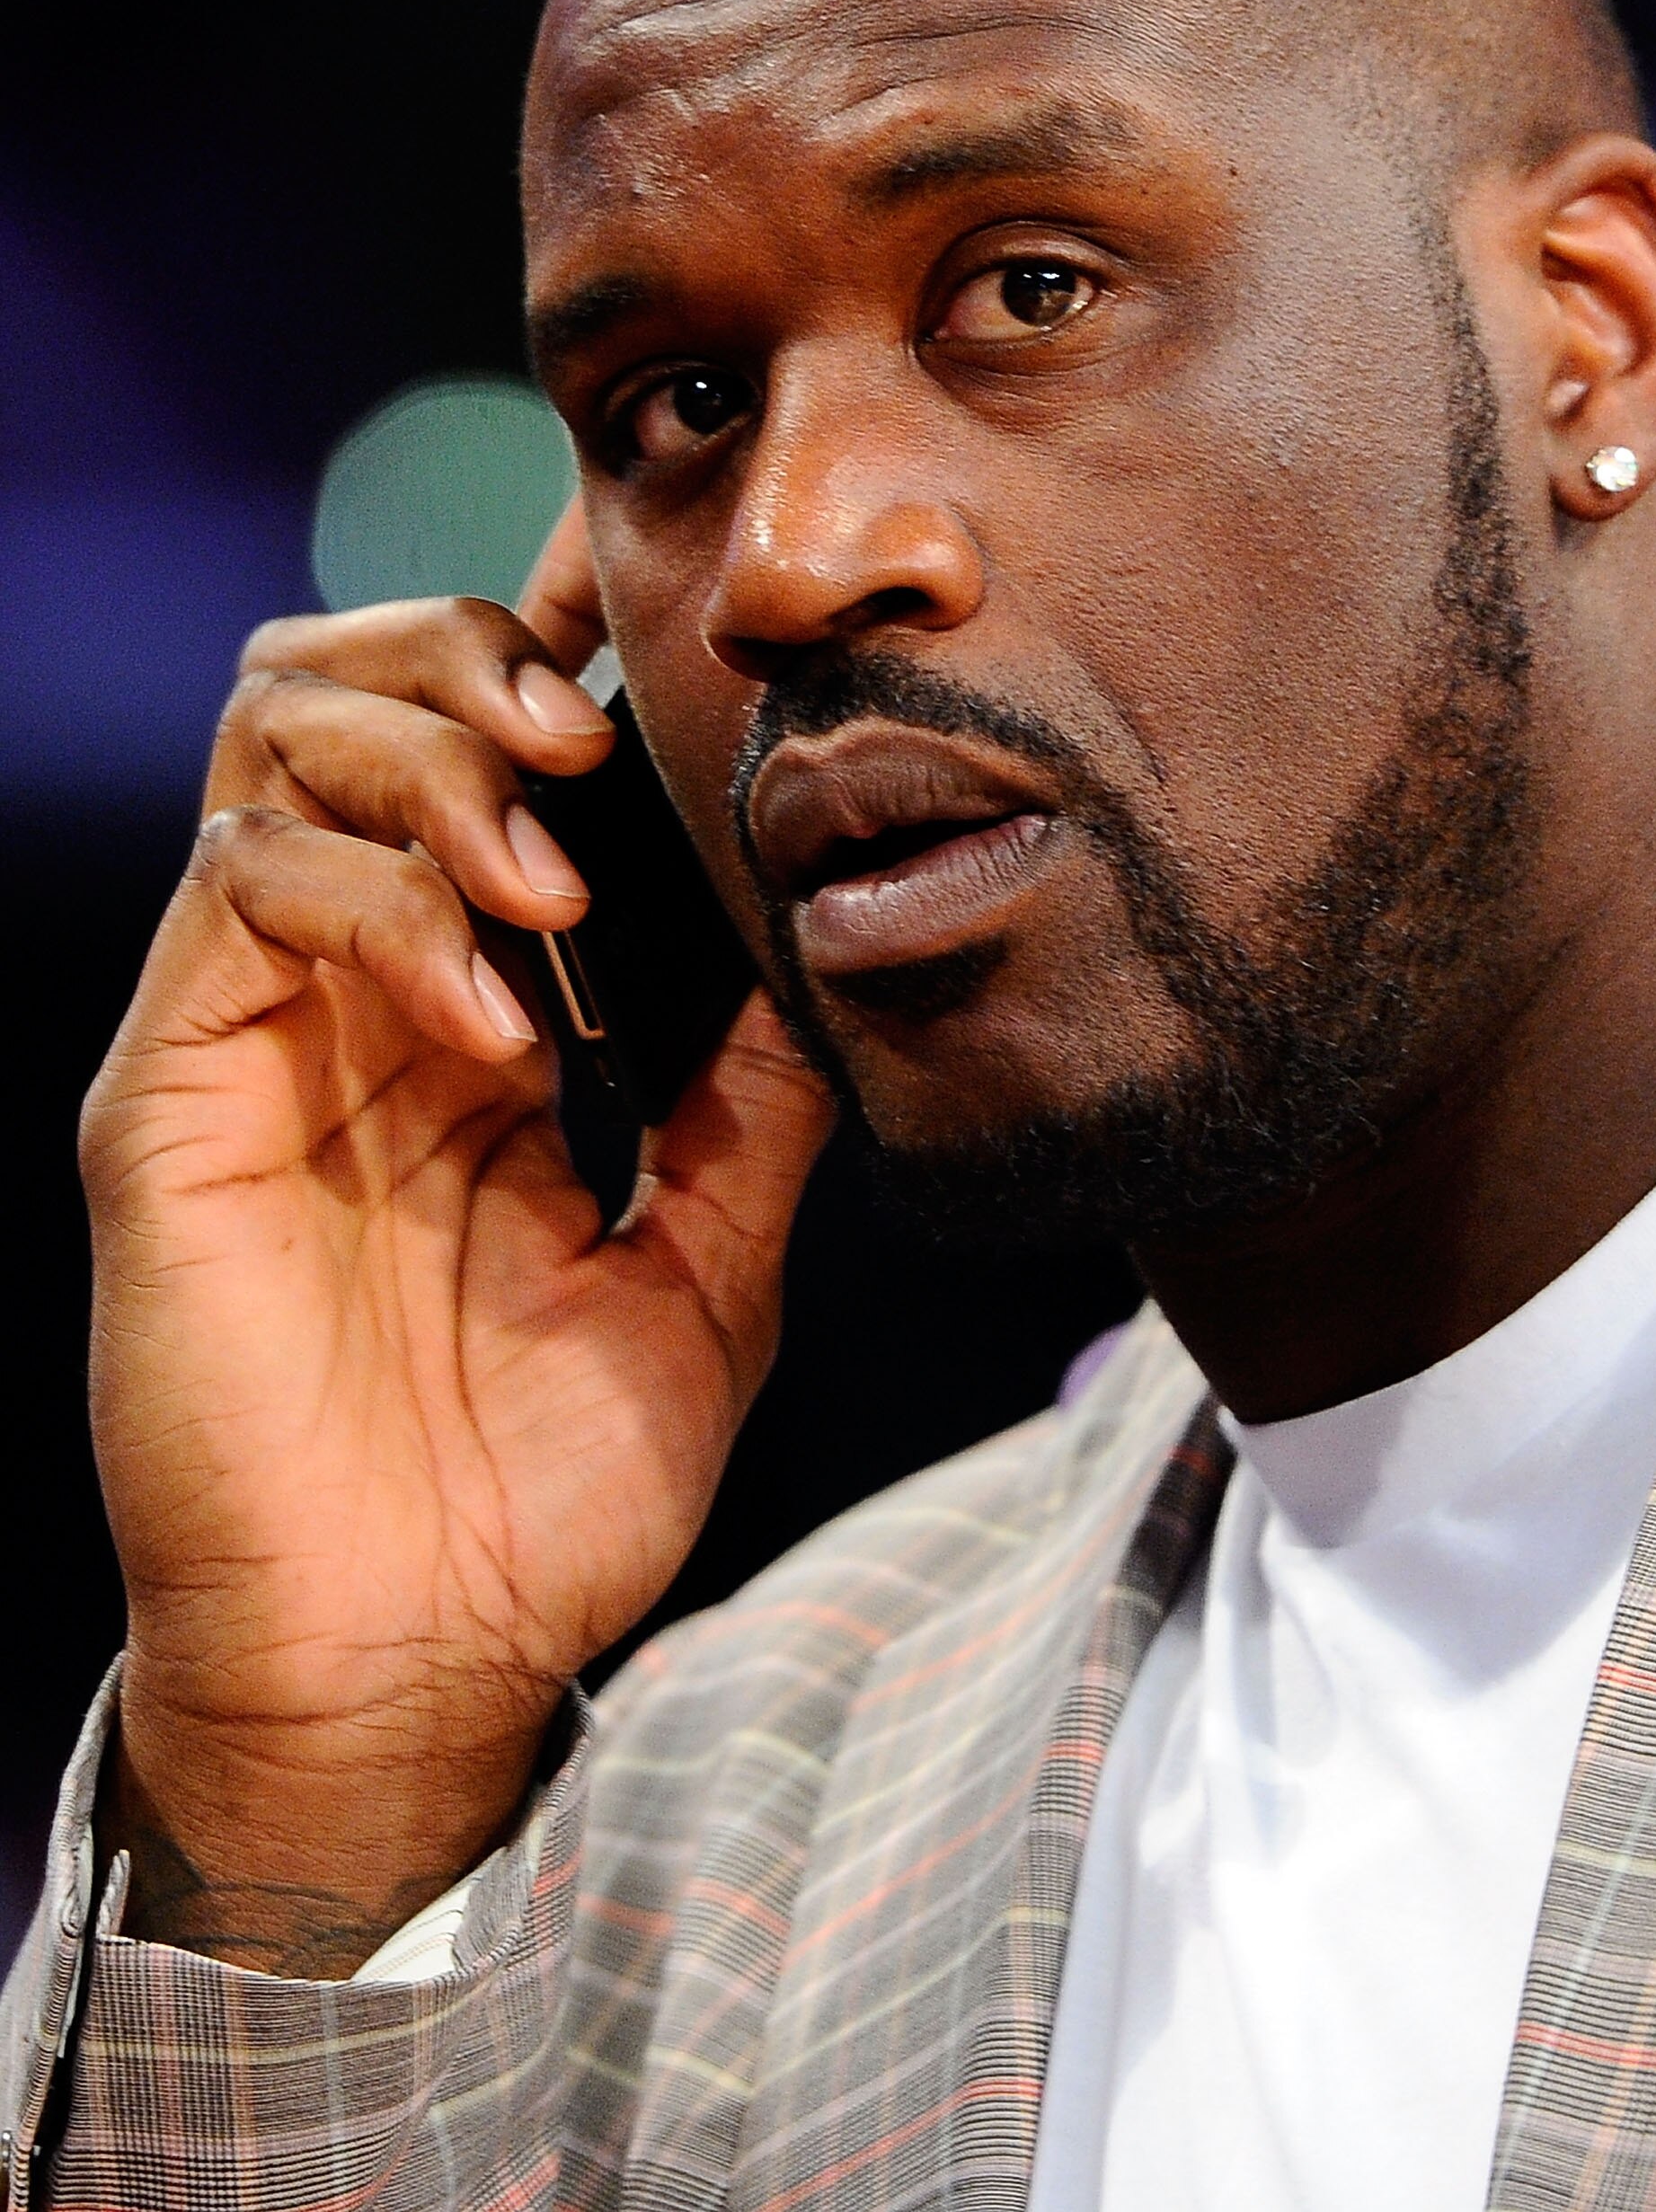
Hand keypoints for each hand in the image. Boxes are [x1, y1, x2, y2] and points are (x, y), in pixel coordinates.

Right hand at [82, 509, 831, 1971]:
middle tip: (585, 743)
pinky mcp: (166, 1093)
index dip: (539, 660)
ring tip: (547, 882)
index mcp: (466, 1018)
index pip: (467, 758)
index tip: (651, 645)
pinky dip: (381, 910)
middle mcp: (344, 993)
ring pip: (272, 745)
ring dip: (430, 764)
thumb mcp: (708, 1269)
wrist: (415, 1677)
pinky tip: (491, 1029)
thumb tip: (823, 942)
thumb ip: (749, 1103)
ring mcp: (247, 1031)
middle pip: (341, 690)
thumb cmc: (547, 1500)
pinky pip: (242, 897)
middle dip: (467, 664)